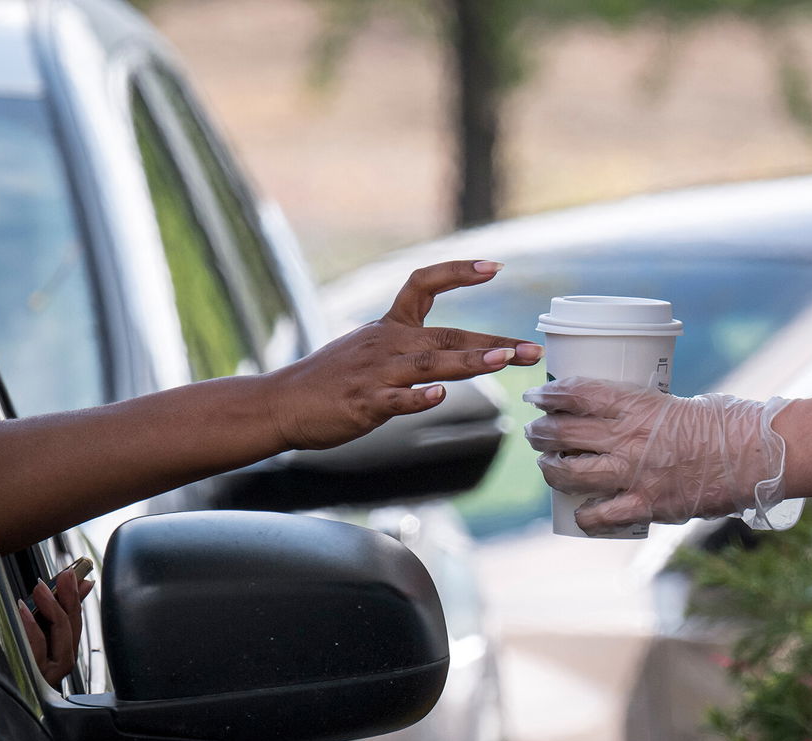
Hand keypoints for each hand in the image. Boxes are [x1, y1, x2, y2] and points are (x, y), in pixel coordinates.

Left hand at [17, 568, 94, 689]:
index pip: (74, 624)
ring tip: (43, 588)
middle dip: (70, 600)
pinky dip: (31, 627)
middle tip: (64, 576)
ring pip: (62, 642)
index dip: (76, 599)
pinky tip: (23, 610)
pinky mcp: (28, 679)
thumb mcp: (25, 636)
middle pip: (71, 631)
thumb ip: (46, 615)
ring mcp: (44, 677)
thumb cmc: (2, 667)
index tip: (75, 575)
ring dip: (54, 610)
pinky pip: (34, 651)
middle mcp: (56, 669)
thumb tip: (64, 587)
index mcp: (56, 657)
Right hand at [265, 260, 542, 450]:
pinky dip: (417, 398)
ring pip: (429, 364)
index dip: (458, 271)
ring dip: (468, 362)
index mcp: (389, 327)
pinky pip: (395, 399)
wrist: (281, 403)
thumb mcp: (370, 348)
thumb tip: (454, 351)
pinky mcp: (364, 403)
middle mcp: (386, 344)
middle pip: (446, 336)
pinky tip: (438, 396)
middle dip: (492, 343)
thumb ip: (411, 346)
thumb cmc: (330, 379)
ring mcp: (376, 373)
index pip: (423, 283)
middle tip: (529, 349)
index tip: (494, 266)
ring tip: (502, 360)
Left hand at [523, 378, 795, 535]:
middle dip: (541, 432)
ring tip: (546, 465)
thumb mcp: (673, 402)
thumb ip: (640, 411)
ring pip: (570, 473)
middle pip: (564, 433)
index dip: (549, 395)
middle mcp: (628, 438)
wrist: (753, 454)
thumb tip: (612, 416)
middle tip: (535, 431)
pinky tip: (579, 513)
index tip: (537, 396)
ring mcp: (634, 473)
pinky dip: (585, 515)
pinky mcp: (646, 504)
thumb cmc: (720, 424)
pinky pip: (601, 515)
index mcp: (636, 404)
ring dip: (550, 469)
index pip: (576, 393)